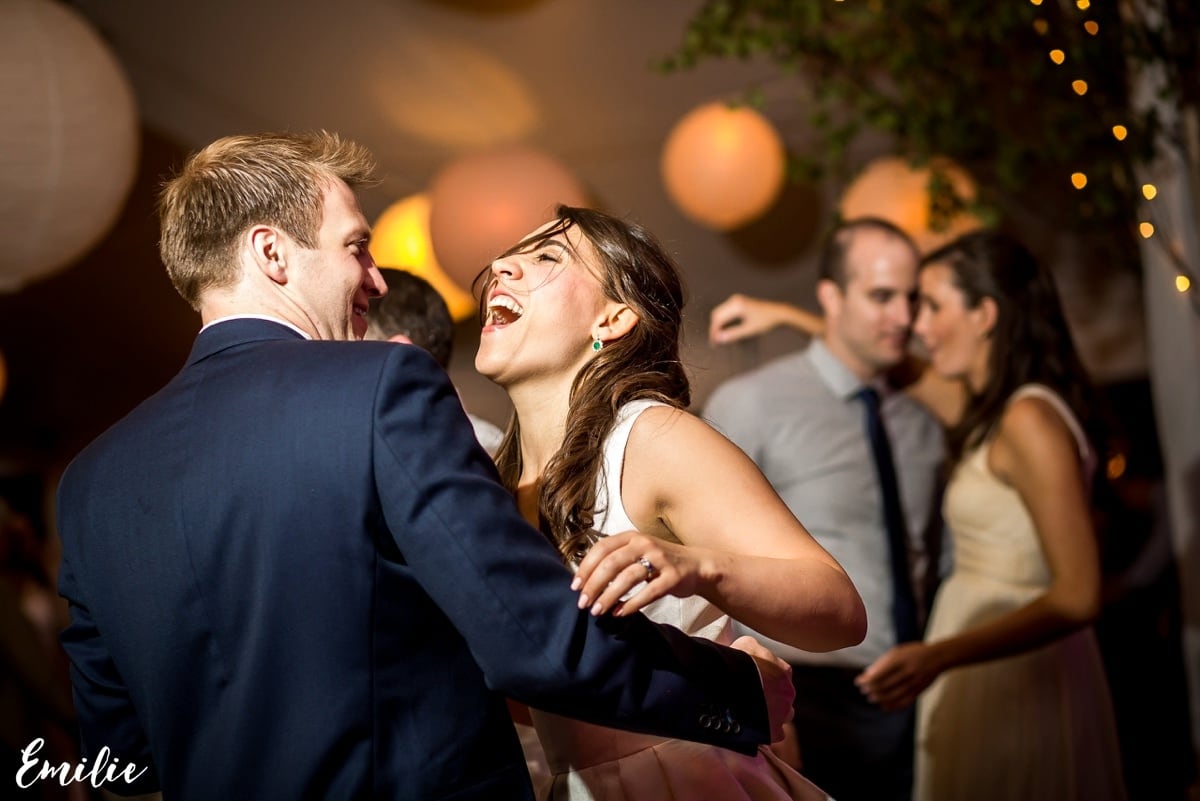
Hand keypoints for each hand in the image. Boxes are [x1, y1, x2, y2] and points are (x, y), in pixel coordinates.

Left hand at [571, 531, 702, 616]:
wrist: (697, 565)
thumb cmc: (659, 562)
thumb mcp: (637, 552)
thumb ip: (615, 559)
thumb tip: (584, 580)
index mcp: (631, 536)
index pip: (601, 548)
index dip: (585, 567)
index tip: (575, 586)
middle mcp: (644, 544)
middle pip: (611, 563)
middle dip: (593, 585)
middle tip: (582, 603)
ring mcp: (660, 559)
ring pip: (627, 578)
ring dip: (609, 596)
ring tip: (597, 611)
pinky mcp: (673, 577)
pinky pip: (648, 593)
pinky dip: (631, 604)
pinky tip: (619, 613)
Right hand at [708, 294, 781, 344]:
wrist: (778, 312)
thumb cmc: (766, 320)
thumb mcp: (749, 330)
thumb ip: (733, 334)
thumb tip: (719, 339)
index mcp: (736, 305)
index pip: (718, 318)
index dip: (714, 331)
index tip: (714, 342)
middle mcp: (734, 300)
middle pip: (717, 314)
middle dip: (714, 328)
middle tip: (715, 342)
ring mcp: (736, 300)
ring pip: (720, 313)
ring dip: (718, 325)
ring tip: (720, 337)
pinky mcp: (738, 302)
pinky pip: (726, 311)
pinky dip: (724, 321)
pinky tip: (726, 330)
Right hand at [730, 635, 794, 742]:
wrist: (733, 684)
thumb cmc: (740, 661)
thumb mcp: (746, 643)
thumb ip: (754, 647)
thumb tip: (749, 649)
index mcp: (783, 671)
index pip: (780, 673)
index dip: (767, 676)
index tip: (756, 678)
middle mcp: (788, 692)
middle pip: (783, 696)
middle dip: (771, 697)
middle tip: (752, 697)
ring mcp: (783, 713)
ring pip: (783, 715)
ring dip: (772, 715)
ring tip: (754, 714)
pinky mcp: (775, 731)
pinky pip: (775, 734)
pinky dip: (767, 732)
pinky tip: (754, 728)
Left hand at [855, 641, 937, 710]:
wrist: (937, 657)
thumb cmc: (913, 652)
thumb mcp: (897, 651)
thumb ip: (882, 662)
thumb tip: (867, 674)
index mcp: (899, 660)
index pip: (879, 674)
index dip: (866, 680)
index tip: (858, 682)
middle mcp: (907, 672)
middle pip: (884, 685)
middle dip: (871, 690)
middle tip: (863, 691)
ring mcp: (914, 682)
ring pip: (893, 696)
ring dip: (879, 698)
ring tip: (871, 698)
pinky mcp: (919, 691)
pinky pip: (904, 702)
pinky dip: (893, 706)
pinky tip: (884, 706)